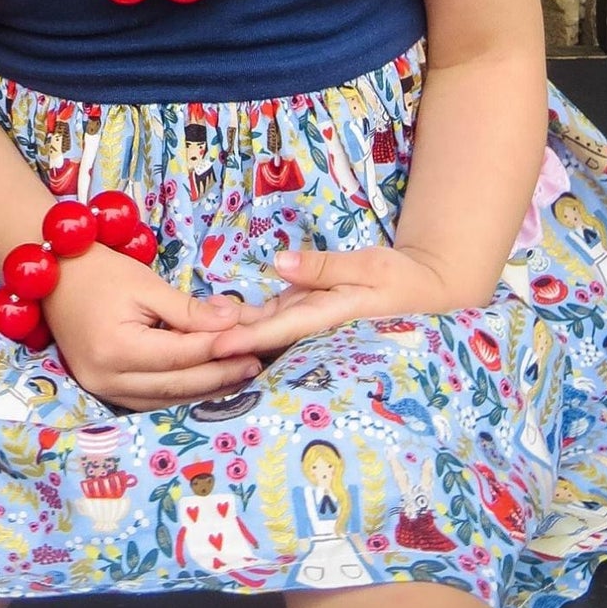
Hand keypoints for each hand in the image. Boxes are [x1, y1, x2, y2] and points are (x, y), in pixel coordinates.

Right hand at [41, 246, 264, 412]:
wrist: (54, 275)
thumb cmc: (100, 271)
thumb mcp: (146, 283)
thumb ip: (188, 308)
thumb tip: (232, 320)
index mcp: (116, 348)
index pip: (180, 355)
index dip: (218, 349)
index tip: (252, 342)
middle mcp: (106, 378)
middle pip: (175, 385)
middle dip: (219, 376)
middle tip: (255, 364)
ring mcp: (102, 389)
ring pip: (165, 400)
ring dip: (205, 390)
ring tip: (240, 377)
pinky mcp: (103, 390)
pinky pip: (149, 400)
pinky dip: (180, 393)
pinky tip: (207, 384)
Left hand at [208, 245, 465, 360]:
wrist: (423, 294)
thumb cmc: (400, 281)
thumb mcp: (370, 266)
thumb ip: (325, 267)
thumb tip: (280, 263)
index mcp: (331, 319)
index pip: (282, 331)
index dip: (248, 339)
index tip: (216, 344)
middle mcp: (314, 330)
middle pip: (263, 339)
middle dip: (226, 343)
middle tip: (184, 345)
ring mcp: (307, 325)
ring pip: (263, 332)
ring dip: (229, 335)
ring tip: (187, 334)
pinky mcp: (304, 316)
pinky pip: (271, 322)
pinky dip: (245, 323)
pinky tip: (214, 322)